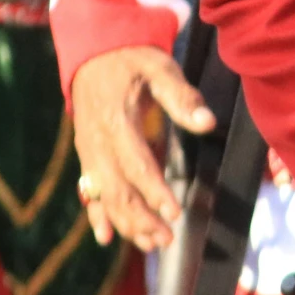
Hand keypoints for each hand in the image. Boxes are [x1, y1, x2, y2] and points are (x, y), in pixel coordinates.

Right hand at [69, 46, 216, 248]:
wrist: (93, 50)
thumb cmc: (132, 59)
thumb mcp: (159, 67)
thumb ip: (182, 97)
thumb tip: (208, 123)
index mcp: (117, 122)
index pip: (137, 165)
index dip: (154, 192)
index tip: (174, 214)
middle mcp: (97, 142)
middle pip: (118, 190)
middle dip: (141, 219)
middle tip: (168, 240)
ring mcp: (89, 151)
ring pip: (104, 196)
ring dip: (126, 223)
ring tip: (151, 244)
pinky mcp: (86, 155)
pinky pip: (89, 190)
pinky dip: (96, 214)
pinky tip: (105, 237)